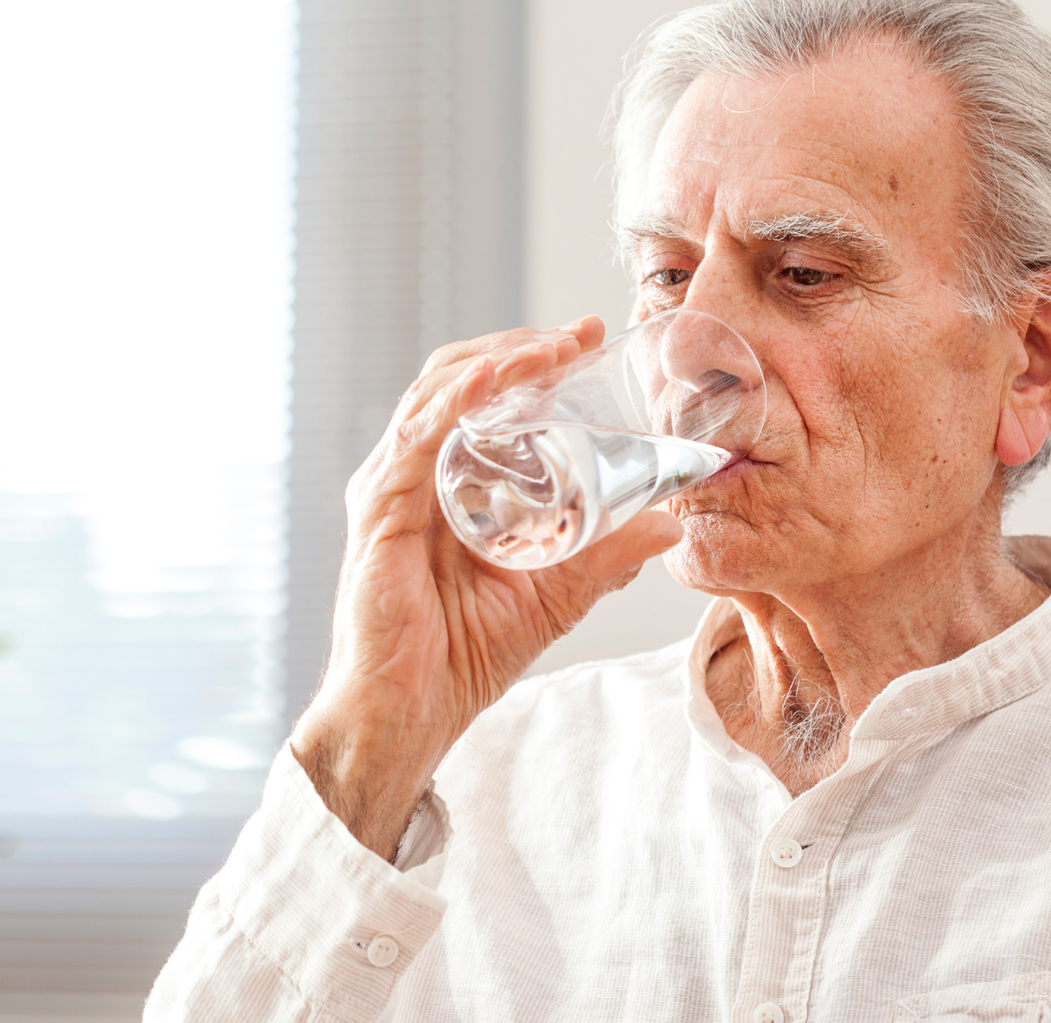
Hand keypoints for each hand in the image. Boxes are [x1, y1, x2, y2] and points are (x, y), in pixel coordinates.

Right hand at [288, 317, 683, 859]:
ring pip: (437, 393)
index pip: (483, 392)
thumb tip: (671, 523)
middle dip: (520, 345)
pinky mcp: (379, 513)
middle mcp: (411, 471)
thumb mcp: (557, 591)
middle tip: (580, 335)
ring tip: (551, 349)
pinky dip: (453, 402)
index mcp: (446, 477)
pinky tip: (491, 381)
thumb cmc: (462, 654)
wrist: (412, 714)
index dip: (531, 356)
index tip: (589, 338)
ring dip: (498, 360)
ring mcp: (390, 487)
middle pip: (458, 377)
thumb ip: (608, 555)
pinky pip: (414, 440)